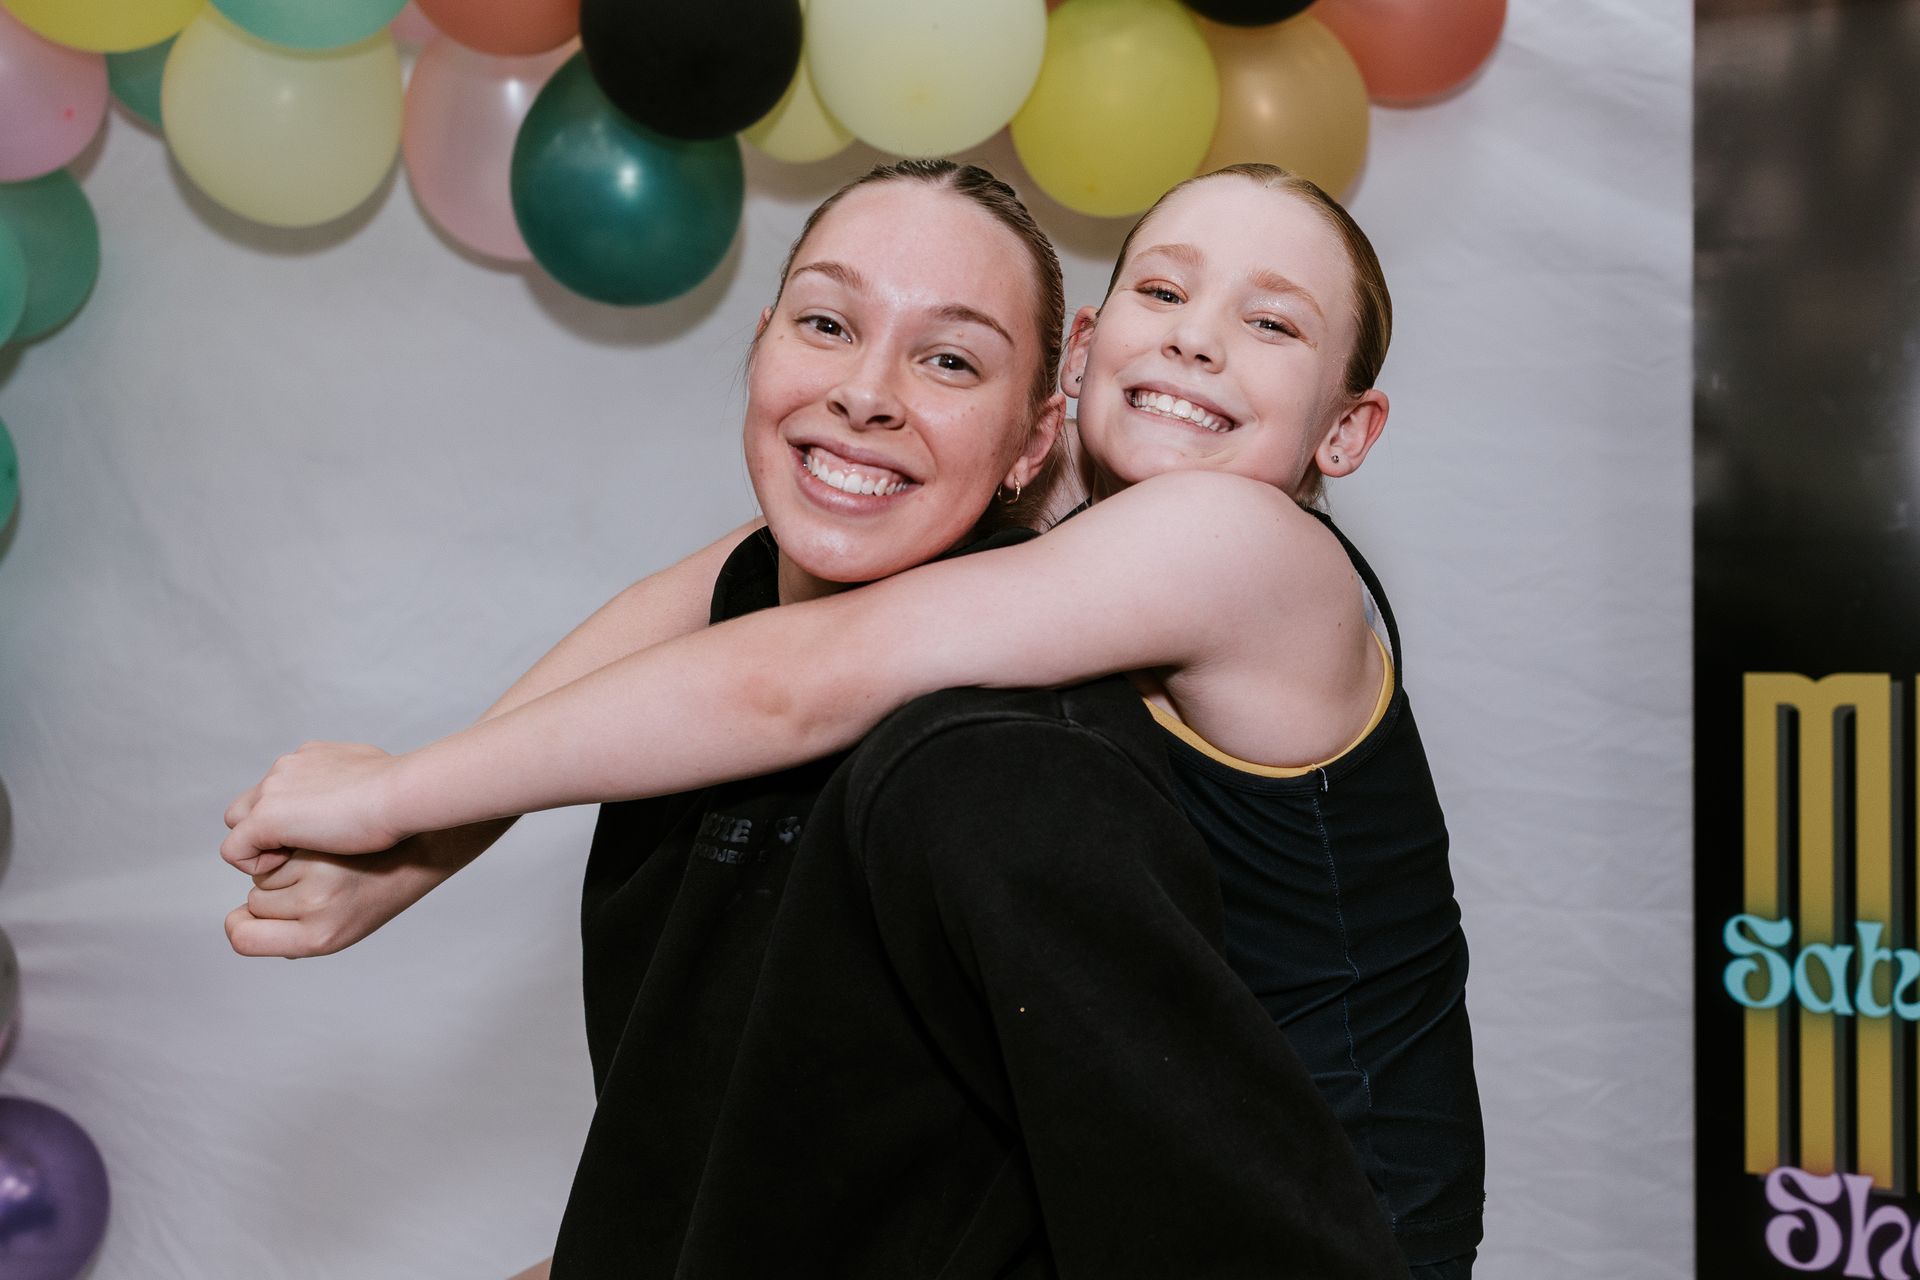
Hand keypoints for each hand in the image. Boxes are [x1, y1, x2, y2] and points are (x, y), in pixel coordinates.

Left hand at [222, 741, 407, 874]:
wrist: (402, 794)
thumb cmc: (404, 793)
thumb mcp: (378, 775)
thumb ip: (356, 781)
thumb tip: (364, 791)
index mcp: (310, 757)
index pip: (277, 787)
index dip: (289, 817)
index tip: (317, 834)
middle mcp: (285, 767)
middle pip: (250, 804)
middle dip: (267, 831)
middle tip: (302, 850)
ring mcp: (273, 789)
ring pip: (239, 824)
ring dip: (262, 845)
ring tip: (298, 858)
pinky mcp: (266, 817)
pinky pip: (235, 850)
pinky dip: (255, 863)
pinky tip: (289, 864)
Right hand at [225, 837, 458, 958]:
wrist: (424, 841)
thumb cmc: (380, 886)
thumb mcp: (343, 926)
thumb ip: (294, 931)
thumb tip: (246, 927)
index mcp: (319, 937)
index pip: (244, 938)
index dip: (242, 925)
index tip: (248, 919)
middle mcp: (316, 905)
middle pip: (254, 896)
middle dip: (275, 886)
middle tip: (321, 881)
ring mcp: (317, 868)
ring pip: (265, 864)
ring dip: (283, 859)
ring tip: (328, 857)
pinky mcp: (318, 832)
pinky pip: (280, 836)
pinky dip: (294, 832)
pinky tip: (327, 832)